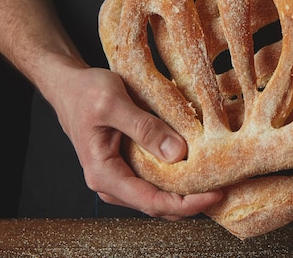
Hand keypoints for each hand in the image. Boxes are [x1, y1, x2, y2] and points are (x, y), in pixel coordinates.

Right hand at [49, 61, 222, 219]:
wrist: (68, 85)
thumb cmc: (85, 91)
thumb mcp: (115, 103)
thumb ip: (144, 129)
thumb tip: (177, 154)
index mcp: (104, 173)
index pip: (151, 203)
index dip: (187, 203)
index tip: (215, 193)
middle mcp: (110, 182)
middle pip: (157, 206)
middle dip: (192, 202)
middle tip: (224, 188)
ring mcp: (118, 176)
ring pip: (157, 197)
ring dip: (186, 193)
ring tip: (216, 181)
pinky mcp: (126, 166)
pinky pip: (154, 182)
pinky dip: (176, 180)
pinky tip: (197, 170)